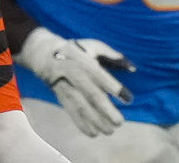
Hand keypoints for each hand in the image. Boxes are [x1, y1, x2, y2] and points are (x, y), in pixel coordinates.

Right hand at [14, 27, 134, 136]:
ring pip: (80, 106)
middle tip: (119, 122)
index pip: (98, 75)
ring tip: (109, 131)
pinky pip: (71, 112)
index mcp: (83, 60)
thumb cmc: (76, 49)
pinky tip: (94, 133)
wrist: (45, 55)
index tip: (128, 98)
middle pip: (90, 94)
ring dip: (95, 121)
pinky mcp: (60, 97)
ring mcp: (65, 87)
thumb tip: (133, 68)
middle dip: (105, 109)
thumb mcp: (93, 45)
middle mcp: (73, 74)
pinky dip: (81, 124)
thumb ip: (113, 55)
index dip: (113, 87)